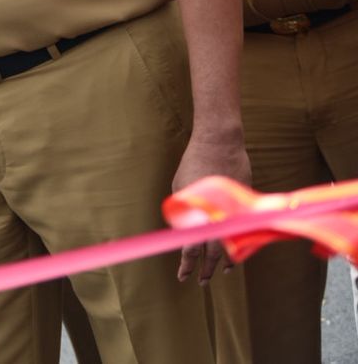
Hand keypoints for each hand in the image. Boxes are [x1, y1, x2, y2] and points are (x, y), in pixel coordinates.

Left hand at [172, 134, 249, 284]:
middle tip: (202, 283)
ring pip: (230, 245)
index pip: (191, 248)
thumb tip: (186, 230)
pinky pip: (242, 232)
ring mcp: (234, 213)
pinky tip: (237, 250)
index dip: (187, 265)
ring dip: (225, 261)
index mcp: (199, 215)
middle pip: (212, 253)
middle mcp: (218, 218)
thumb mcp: (181, 190)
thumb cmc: (194, 164)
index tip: (183, 277)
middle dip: (206, 269)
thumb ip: (185, 212)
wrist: (220, 144)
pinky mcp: (246, 205)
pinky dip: (239, 244)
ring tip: (222, 274)